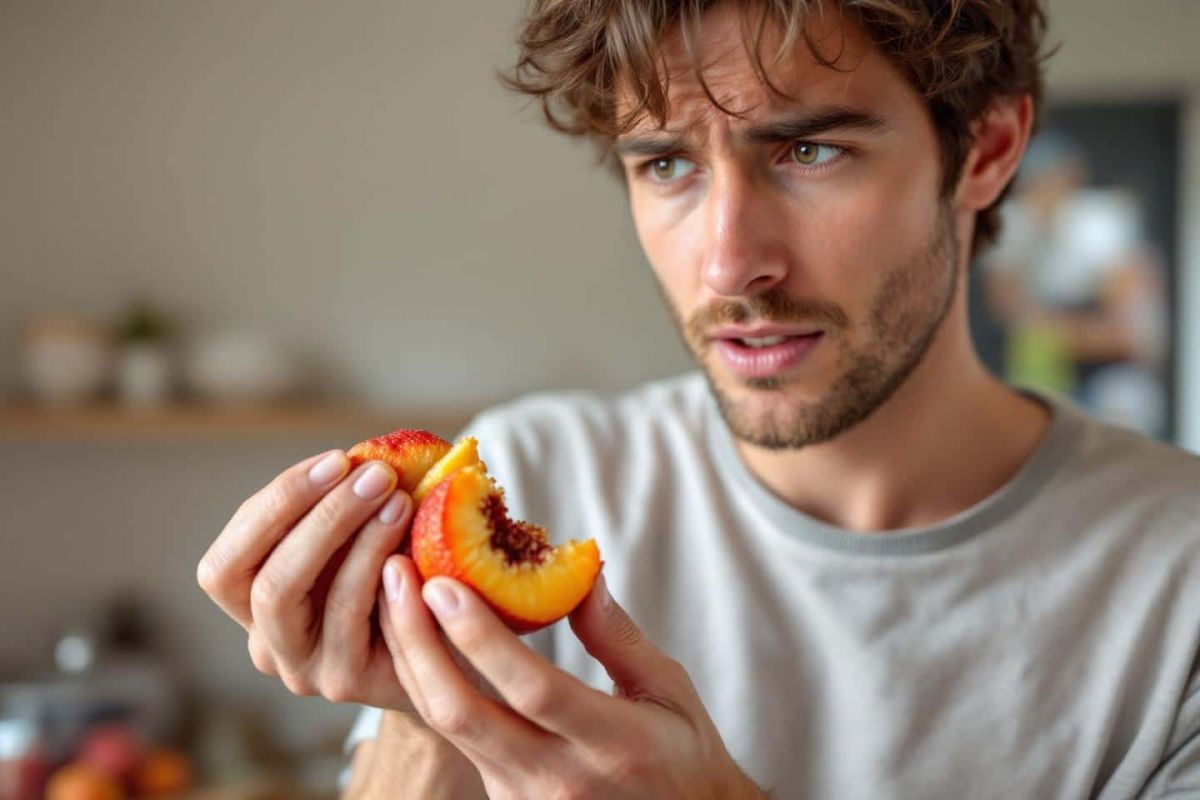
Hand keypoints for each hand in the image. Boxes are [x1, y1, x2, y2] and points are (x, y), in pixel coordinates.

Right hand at [197, 449, 421, 709]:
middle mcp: (268, 644)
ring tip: (400, 499)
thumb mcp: (361, 539)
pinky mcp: (347, 682)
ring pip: (306, 603)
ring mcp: (304, 670)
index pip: (226, 563)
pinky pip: (355, 620)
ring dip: (355, 540)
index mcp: (252, 604)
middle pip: (265, 582)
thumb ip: (348, 504)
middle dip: (319, 517)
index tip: (337, 460)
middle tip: (375, 475)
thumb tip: (372, 453)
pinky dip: (379, 573)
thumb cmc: (397, 579)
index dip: (277, 504)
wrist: (448, 652)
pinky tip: (413, 546)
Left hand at [377, 556, 765, 799]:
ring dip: (412, 657)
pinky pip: (454, 737)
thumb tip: (580, 568)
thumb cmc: (681, 754)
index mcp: (615, 745)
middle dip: (419, 640)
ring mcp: (524, 798)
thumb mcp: (668, 689)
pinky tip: (416, 638)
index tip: (444, 584)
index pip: (534, 690)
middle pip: (465, 713)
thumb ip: (617, 634)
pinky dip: (428, 683)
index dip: (482, 639)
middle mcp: (560, 779)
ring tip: (393, 594)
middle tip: (395, 574)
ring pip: (447, 726)